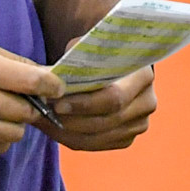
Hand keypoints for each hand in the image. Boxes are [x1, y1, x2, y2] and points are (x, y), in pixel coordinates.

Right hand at [0, 41, 64, 159]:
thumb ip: (5, 61)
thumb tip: (43, 75)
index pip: (27, 79)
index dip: (50, 84)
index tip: (58, 87)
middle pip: (23, 111)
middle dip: (30, 106)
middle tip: (24, 100)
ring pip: (13, 133)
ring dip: (15, 124)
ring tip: (1, 113)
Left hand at [39, 64, 155, 150]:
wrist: (113, 64)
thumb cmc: (97, 53)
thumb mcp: (89, 46)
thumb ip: (76, 56)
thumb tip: (50, 75)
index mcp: (142, 74)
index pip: (114, 97)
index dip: (84, 104)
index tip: (56, 103)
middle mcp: (146, 101)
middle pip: (107, 120)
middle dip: (72, 119)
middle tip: (44, 114)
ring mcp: (139, 123)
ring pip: (100, 136)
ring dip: (68, 131)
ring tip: (42, 121)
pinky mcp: (127, 137)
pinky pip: (98, 144)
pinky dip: (72, 138)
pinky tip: (52, 128)